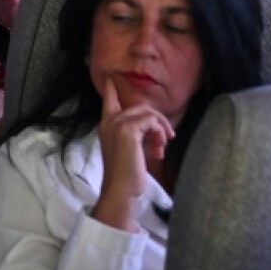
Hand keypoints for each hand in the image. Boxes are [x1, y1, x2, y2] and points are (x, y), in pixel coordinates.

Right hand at [91, 77, 173, 231]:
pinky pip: (151, 121)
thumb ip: (135, 135)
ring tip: (161, 148)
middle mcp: (109, 121)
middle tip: (164, 142)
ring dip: (160, 129)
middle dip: (157, 122)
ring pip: (148, 113)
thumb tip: (153, 129)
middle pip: (140, 108)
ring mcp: (117, 124)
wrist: (120, 190)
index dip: (111, 90)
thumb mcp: (129, 150)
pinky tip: (159, 149)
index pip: (108, 101)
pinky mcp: (128, 130)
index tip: (111, 79)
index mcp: (106, 126)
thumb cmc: (126, 175)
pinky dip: (160, 134)